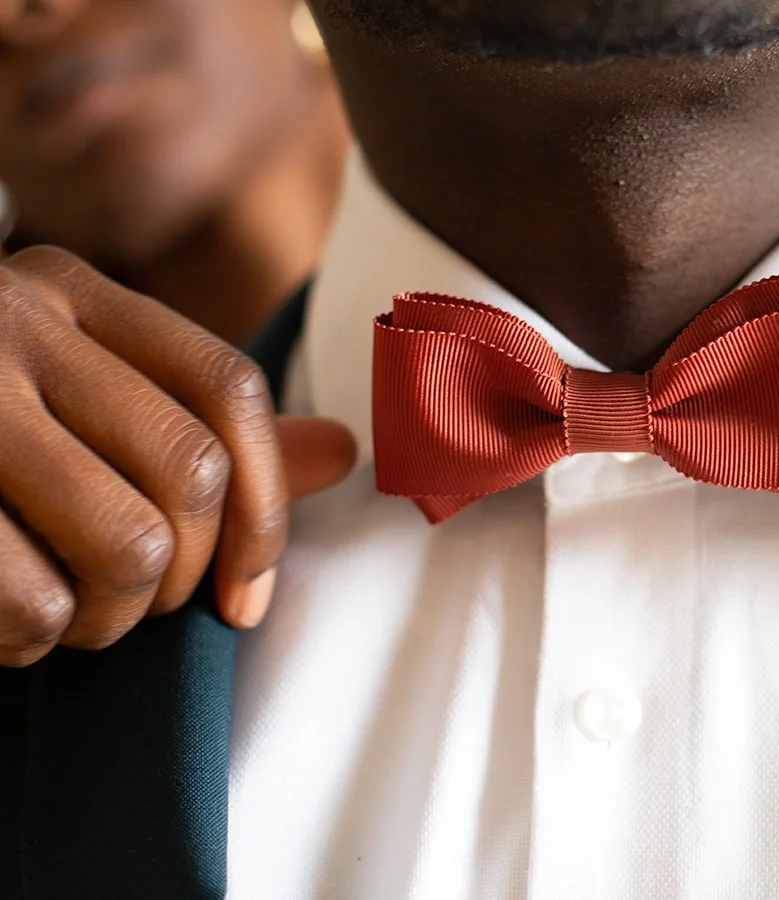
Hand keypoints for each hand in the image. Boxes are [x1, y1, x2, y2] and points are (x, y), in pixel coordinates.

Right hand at [0, 246, 354, 666]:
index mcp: (76, 293)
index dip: (266, 505)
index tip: (246, 596)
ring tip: (70, 610)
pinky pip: (28, 601)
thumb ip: (205, 424)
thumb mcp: (78, 392)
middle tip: (133, 597)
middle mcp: (14, 320)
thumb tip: (343, 451)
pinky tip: (3, 619)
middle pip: (189, 474)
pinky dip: (29, 639)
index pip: (230, 388)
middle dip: (180, 574)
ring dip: (111, 614)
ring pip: (125, 545)